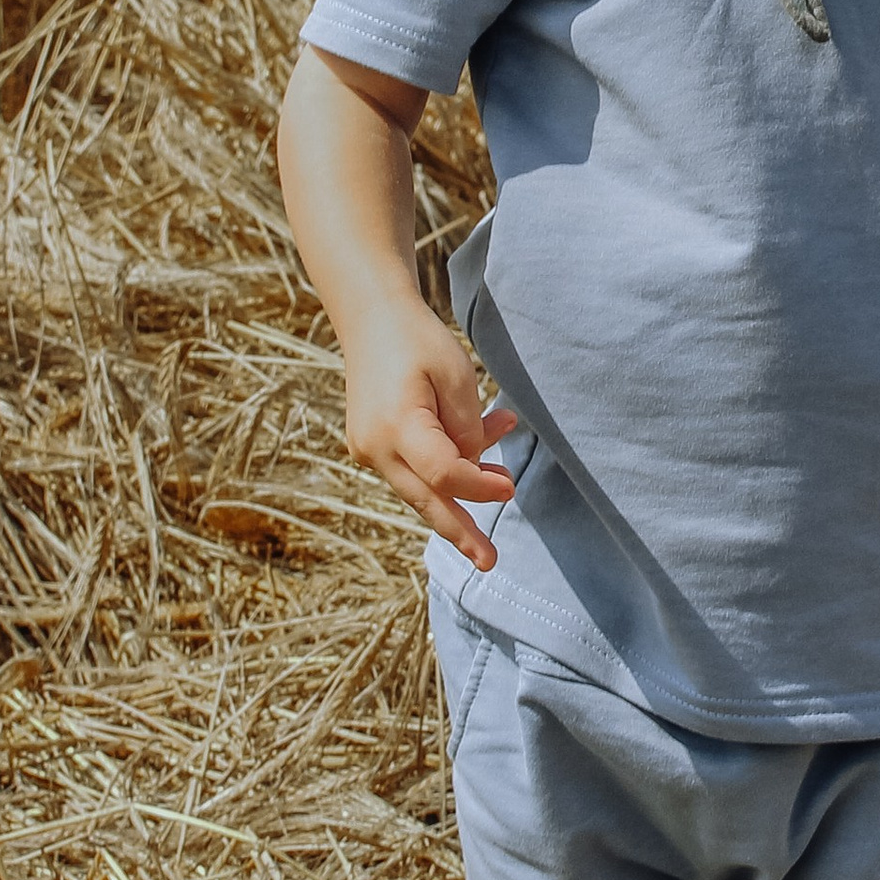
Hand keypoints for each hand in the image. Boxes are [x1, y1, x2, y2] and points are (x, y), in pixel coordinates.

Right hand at [341, 308, 519, 569]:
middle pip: (426, 499)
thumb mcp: (455, 375)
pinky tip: (481, 447)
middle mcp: (375, 447)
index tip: (511, 488)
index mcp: (396, 426)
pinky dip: (445, 465)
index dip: (480, 486)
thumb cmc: (417, 340)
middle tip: (489, 562)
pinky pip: (414, 466)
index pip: (444, 474)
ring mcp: (368, 449)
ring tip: (505, 480)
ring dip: (462, 487)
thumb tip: (471, 470)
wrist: (369, 317)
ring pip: (421, 486)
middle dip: (460, 532)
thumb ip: (467, 428)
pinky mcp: (371, 445)